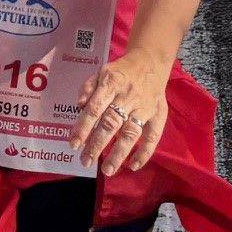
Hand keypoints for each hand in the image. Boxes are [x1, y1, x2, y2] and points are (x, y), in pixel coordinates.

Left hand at [73, 47, 173, 173]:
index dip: (83, 128)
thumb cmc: (121, 71)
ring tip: (107, 170)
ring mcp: (144, 107)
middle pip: (111, 124)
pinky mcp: (158, 114)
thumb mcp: (101, 72)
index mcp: (111, 84)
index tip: (73, 145)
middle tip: (85, 162)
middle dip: (97, 145)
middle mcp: (128, 97)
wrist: (151, 61)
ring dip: (119, 153)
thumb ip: (88, 88)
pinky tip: (133, 166)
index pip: (95, 109)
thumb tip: (79, 107)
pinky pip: (153, 136)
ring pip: (131, 133)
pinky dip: (145, 153)